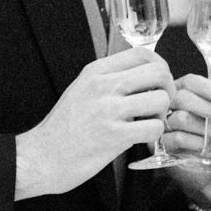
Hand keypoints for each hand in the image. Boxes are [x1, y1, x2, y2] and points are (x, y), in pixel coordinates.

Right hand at [14, 47, 173, 198]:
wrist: (42, 157)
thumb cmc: (64, 128)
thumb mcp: (81, 90)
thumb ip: (109, 80)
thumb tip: (142, 76)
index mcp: (96, 72)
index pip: (142, 54)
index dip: (160, 66)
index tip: (157, 83)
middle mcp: (103, 86)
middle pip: (158, 72)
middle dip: (168, 89)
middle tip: (160, 105)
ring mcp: (108, 110)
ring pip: (161, 99)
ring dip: (162, 114)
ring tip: (149, 123)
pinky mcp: (114, 136)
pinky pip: (154, 128)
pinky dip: (154, 135)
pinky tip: (142, 139)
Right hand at [160, 73, 210, 157]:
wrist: (207, 154)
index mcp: (179, 89)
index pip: (190, 81)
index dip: (209, 88)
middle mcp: (167, 104)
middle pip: (183, 98)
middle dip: (209, 108)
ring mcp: (162, 123)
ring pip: (181, 118)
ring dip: (203, 127)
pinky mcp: (161, 143)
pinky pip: (179, 138)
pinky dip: (196, 141)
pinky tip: (203, 143)